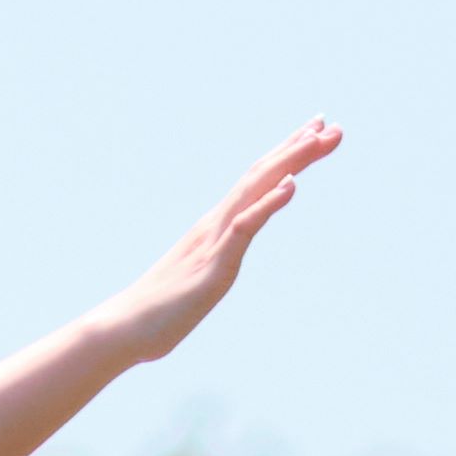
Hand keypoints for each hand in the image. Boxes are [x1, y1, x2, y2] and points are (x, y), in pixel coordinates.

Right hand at [92, 120, 339, 365]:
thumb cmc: (157, 312)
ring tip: (318, 140)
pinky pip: (244, 228)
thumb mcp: (198, 282)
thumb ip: (211, 267)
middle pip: (262, 176)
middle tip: (332, 126)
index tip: (314, 134)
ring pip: (256, 191)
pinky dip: (268, 203)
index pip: (256, 183)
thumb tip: (215, 267)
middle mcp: (216, 225)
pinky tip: (291, 185)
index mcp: (215, 228)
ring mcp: (214, 242)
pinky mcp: (214, 266)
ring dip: (289, 163)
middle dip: (298, 150)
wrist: (123, 329)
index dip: (285, 157)